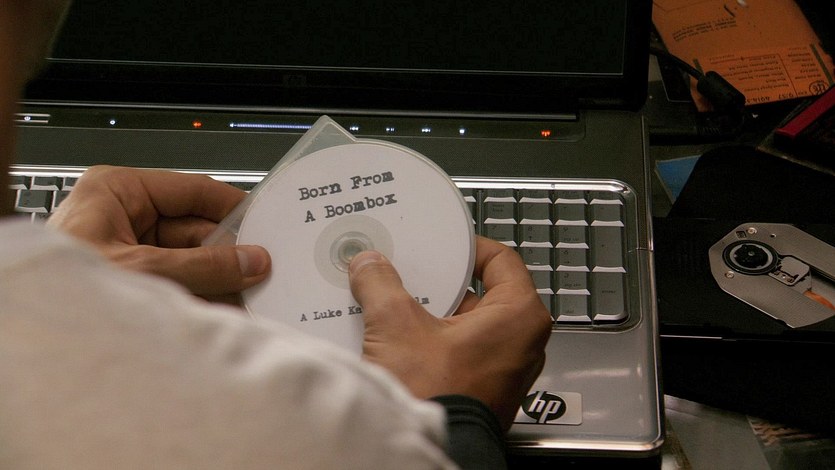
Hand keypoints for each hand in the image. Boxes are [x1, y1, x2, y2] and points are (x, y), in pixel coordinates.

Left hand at [47, 166, 270, 298]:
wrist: (29, 334)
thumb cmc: (58, 288)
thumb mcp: (142, 269)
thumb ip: (203, 265)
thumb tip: (249, 261)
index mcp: (117, 191)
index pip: (191, 190)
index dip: (231, 207)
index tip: (263, 223)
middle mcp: (123, 217)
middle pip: (195, 229)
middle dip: (227, 254)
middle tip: (260, 270)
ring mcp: (129, 250)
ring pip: (190, 259)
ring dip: (217, 280)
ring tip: (246, 294)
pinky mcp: (133, 281)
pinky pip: (179, 282)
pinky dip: (201, 296)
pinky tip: (224, 308)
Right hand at [349, 236, 551, 430]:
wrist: (428, 450)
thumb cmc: (437, 397)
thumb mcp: (397, 326)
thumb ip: (382, 285)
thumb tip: (370, 266)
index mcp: (519, 316)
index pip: (500, 259)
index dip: (466, 248)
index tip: (443, 245)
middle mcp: (521, 341)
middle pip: (479, 292)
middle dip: (441, 283)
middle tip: (413, 274)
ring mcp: (505, 367)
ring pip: (467, 322)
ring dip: (433, 313)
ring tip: (401, 304)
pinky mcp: (484, 386)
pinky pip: (461, 349)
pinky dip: (435, 339)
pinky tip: (402, 337)